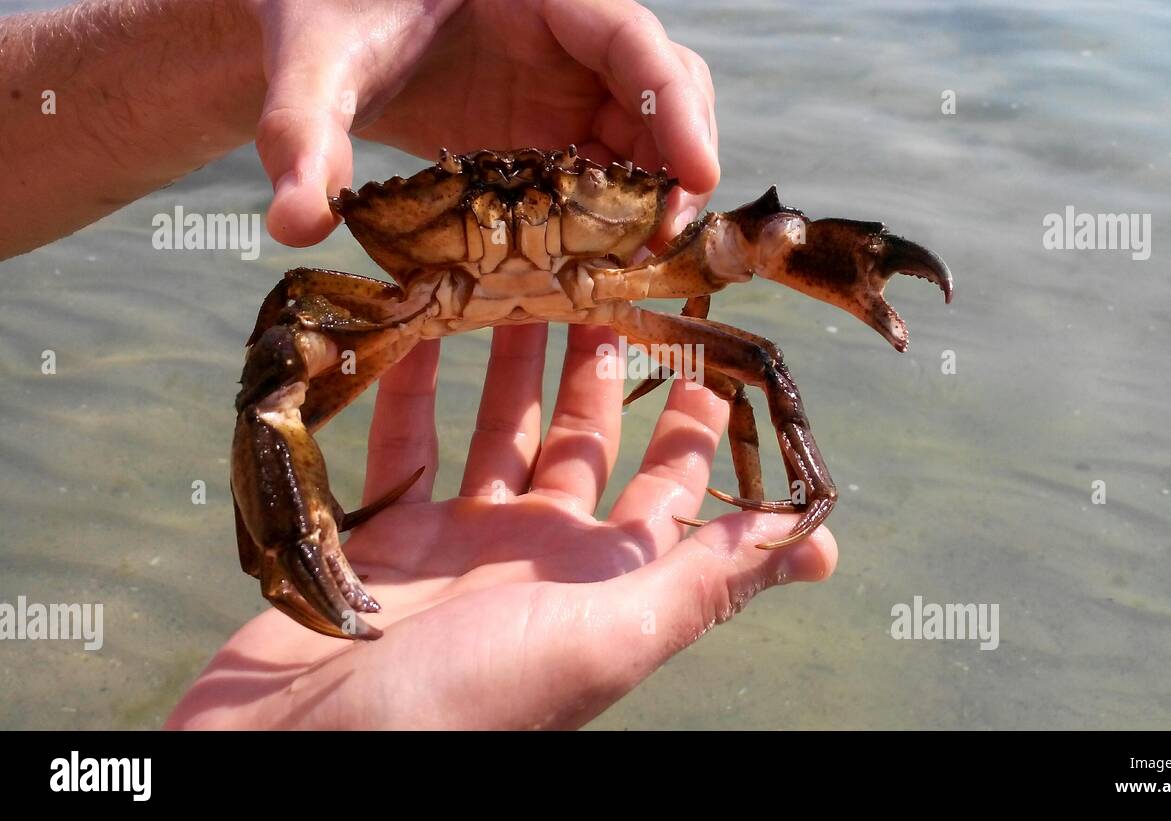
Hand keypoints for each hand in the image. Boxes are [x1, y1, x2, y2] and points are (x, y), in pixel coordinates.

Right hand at [166, 325, 835, 728]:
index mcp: (604, 578)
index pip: (670, 483)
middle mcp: (541, 556)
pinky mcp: (388, 536)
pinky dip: (414, 387)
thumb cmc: (471, 702)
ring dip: (513, 361)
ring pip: (499, 430)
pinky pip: (407, 445)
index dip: (695, 414)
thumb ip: (709, 581)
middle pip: (583, 441)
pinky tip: (424, 325)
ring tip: (526, 279)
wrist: (303, 749)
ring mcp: (462, 544)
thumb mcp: (609, 635)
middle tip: (607, 275)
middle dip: (599, 362)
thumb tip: (823, 543)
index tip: (708, 330)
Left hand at [250, 0, 719, 246]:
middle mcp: (565, 30)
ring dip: (653, 193)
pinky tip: (598, 259)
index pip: (629, 35)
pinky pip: (605, 164)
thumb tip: (296, 221)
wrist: (317, 33)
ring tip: (638, 260)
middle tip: (665, 236)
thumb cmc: (321, 18)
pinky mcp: (548, 125)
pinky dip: (613, 211)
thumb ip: (303, 130)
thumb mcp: (313, 65)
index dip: (670, 105)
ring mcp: (562, 80)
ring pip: (645, 130)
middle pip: (660, 83)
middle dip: (679, 156)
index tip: (696, 174)